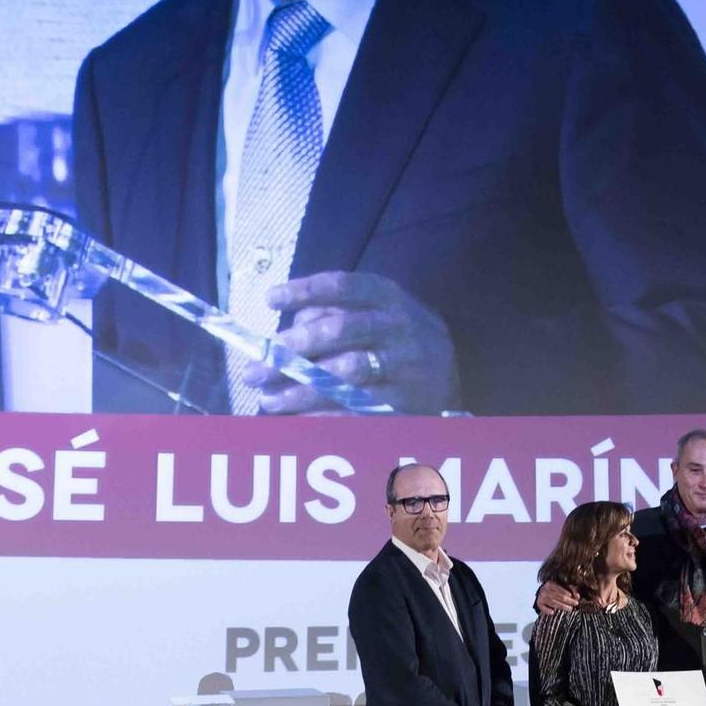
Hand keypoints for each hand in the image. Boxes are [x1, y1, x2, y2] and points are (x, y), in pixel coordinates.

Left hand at [242, 271, 457, 413]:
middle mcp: (401, 327)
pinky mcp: (407, 402)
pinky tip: (295, 419)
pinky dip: (323, 414)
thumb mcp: (378, 316)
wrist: (451, 383)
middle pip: (339, 330)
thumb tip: (291, 321)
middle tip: (254, 368)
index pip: (344, 286)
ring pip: (345, 373)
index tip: (270, 299)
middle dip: (291, 349)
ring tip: (266, 399)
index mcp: (391, 298)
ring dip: (300, 388)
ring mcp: (407, 366)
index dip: (305, 290)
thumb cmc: (399, 344)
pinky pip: (358, 408)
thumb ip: (337, 312)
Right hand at [535, 581, 580, 615]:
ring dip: (562, 606)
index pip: (559, 588)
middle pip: (558, 596)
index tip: (573, 596)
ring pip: (553, 602)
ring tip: (570, 609)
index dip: (566, 592)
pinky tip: (552, 612)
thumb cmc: (555, 590)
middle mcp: (545, 590)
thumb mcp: (562, 587)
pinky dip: (547, 610)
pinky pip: (543, 607)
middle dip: (568, 600)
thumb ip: (571, 589)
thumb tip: (577, 596)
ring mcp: (541, 597)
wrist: (542, 593)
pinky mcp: (539, 603)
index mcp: (550, 583)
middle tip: (575, 603)